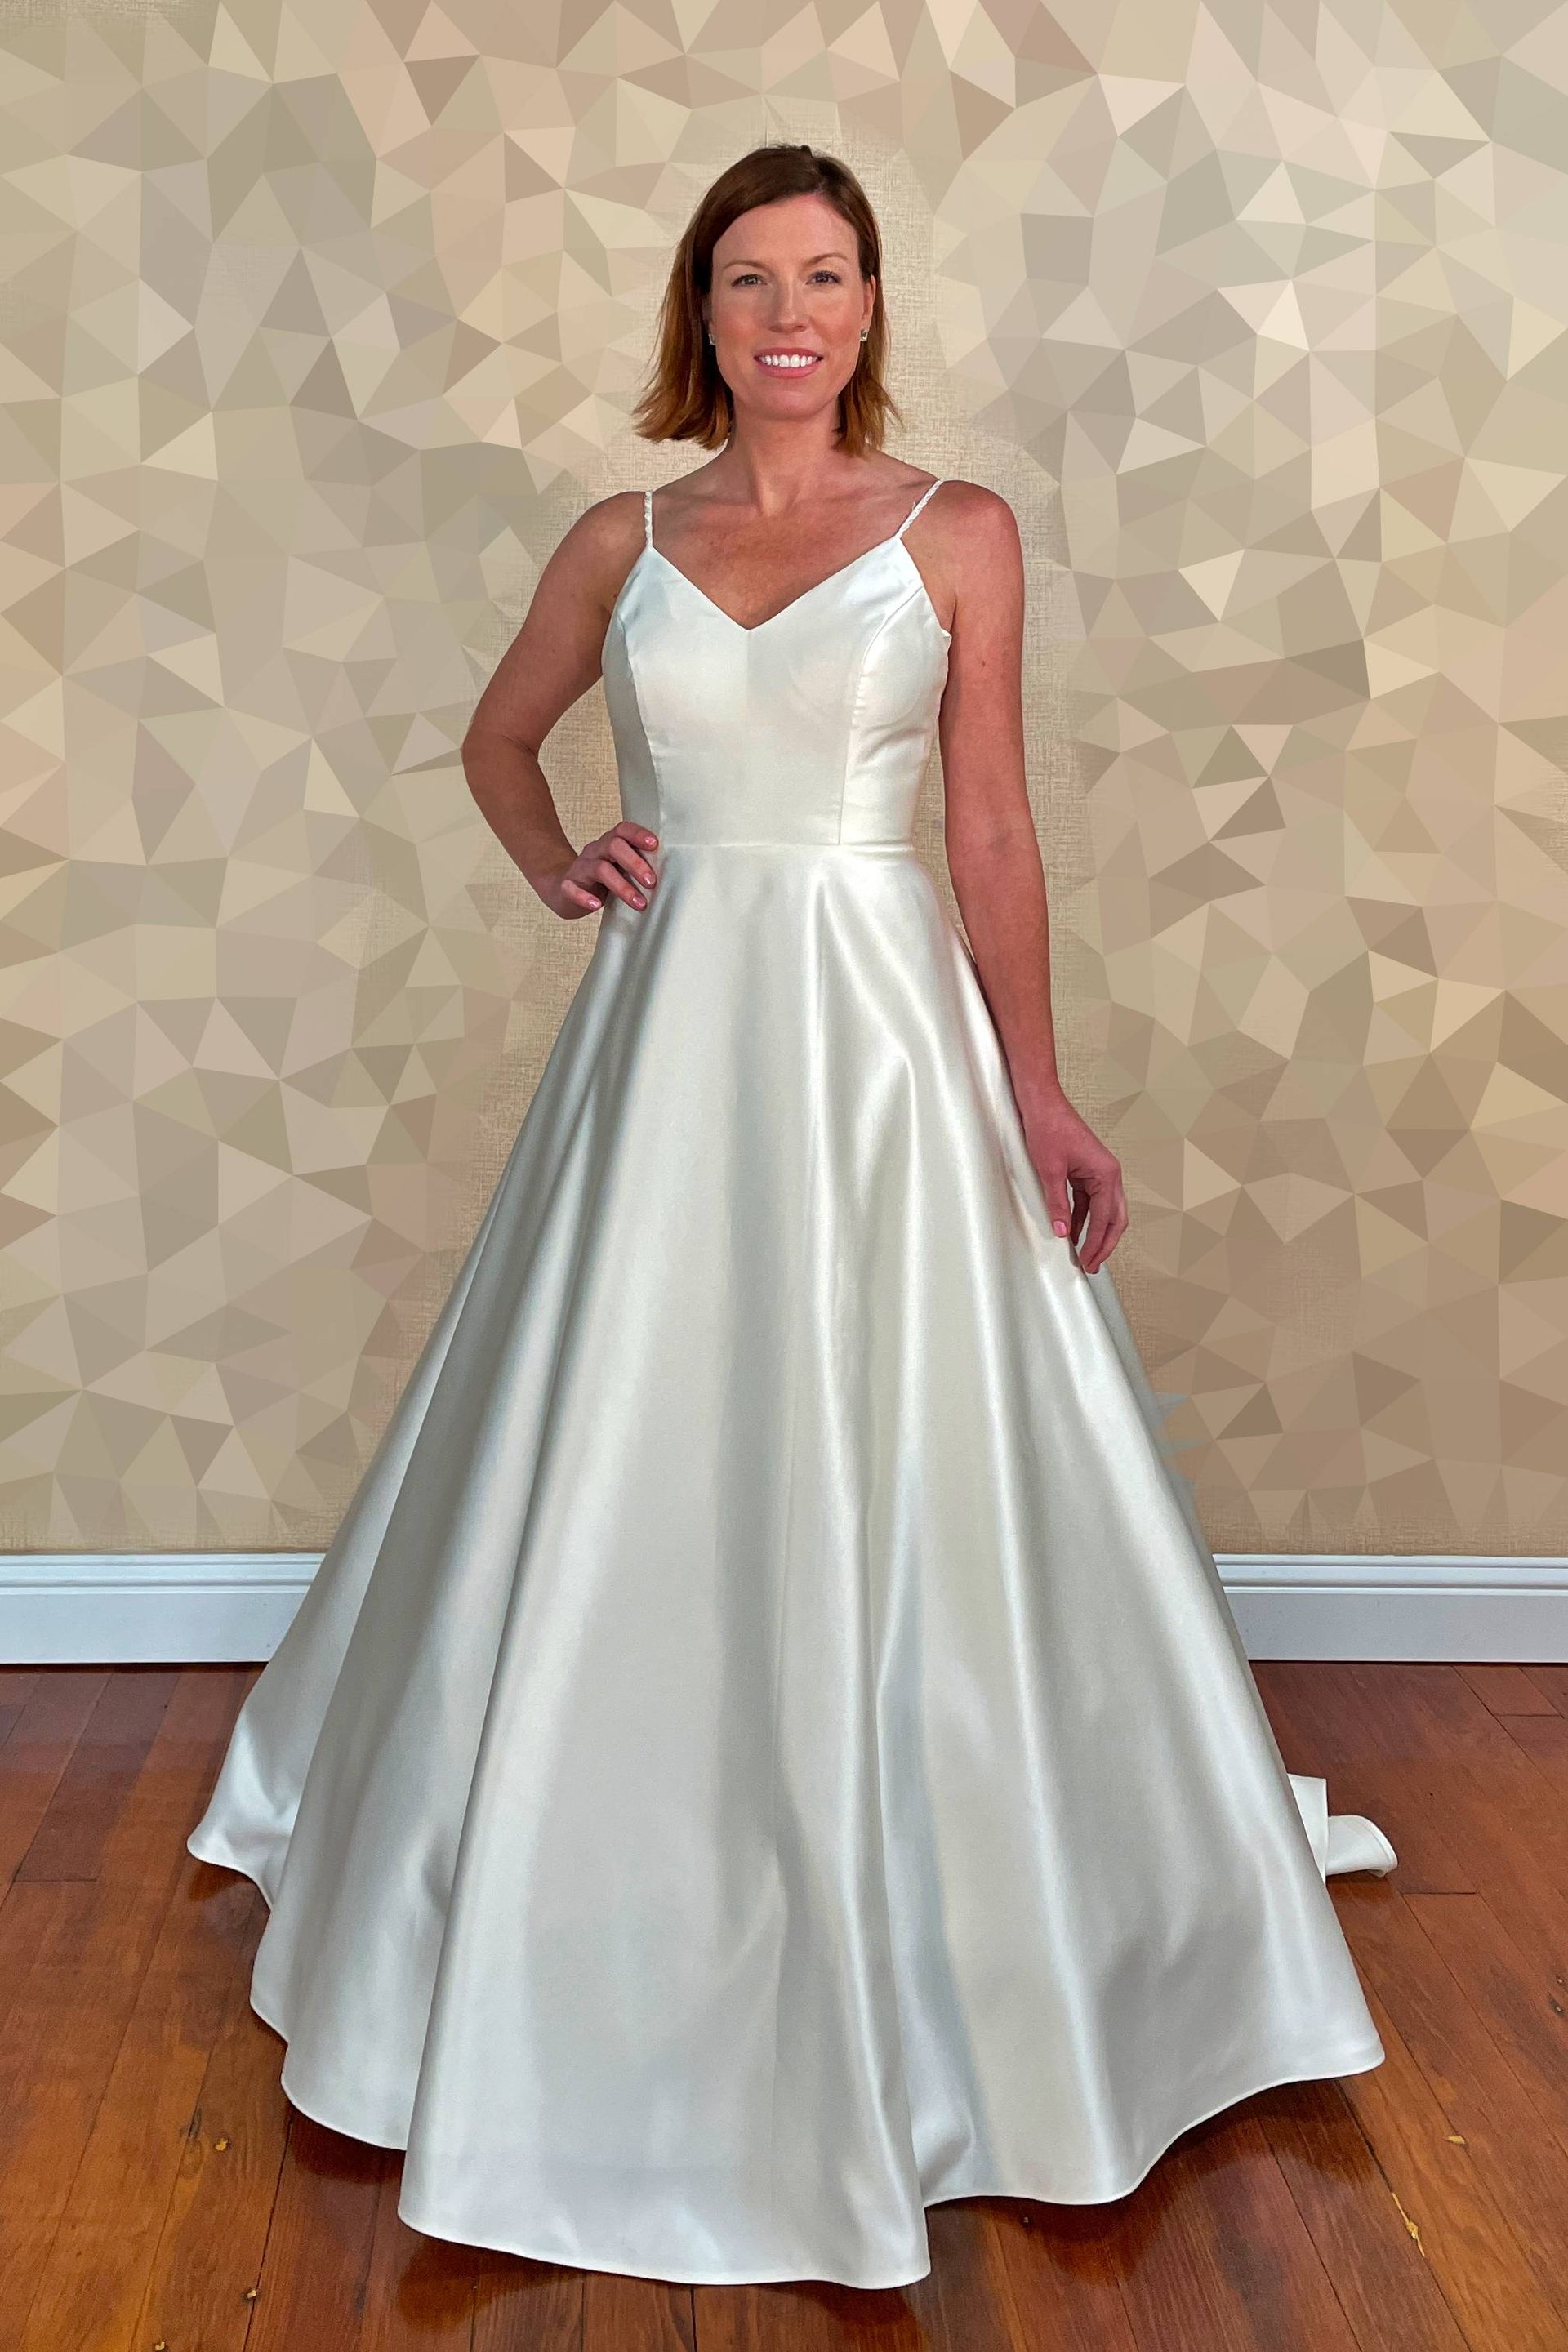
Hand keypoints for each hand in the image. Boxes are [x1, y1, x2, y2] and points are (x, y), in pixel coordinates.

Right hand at [545, 822, 659, 918]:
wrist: (563, 889)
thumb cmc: (601, 879)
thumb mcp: (620, 868)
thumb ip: (639, 865)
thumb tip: (673, 873)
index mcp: (610, 843)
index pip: (623, 830)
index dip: (638, 834)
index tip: (655, 845)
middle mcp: (595, 851)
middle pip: (614, 846)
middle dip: (635, 864)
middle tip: (652, 883)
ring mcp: (580, 867)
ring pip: (600, 869)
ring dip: (622, 887)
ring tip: (639, 903)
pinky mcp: (567, 886)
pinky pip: (572, 888)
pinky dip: (584, 897)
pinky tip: (596, 905)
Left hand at [1018, 1090, 1127, 1272]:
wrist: (1042, 1103)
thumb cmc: (1049, 1128)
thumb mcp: (1050, 1170)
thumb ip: (1057, 1203)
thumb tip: (1061, 1232)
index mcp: (1107, 1174)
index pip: (1106, 1219)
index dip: (1096, 1244)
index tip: (1086, 1262)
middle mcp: (1109, 1174)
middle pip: (1114, 1218)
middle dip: (1104, 1244)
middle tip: (1092, 1265)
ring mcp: (1099, 1173)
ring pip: (1104, 1211)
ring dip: (1095, 1233)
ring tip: (1085, 1255)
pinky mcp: (1086, 1171)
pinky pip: (1089, 1202)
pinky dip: (1083, 1218)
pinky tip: (1071, 1232)